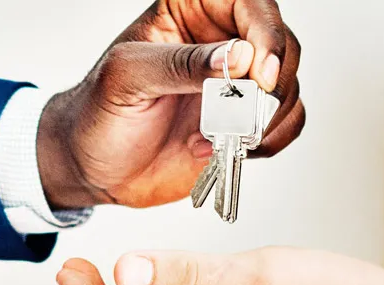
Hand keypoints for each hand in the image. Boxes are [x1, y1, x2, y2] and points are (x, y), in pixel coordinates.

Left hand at [36, 0, 303, 208]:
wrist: (95, 170)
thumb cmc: (98, 114)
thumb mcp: (127, 78)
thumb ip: (180, 64)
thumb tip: (236, 58)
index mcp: (190, 11)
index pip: (247, 2)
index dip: (264, 33)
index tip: (259, 72)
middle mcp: (220, 42)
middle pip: (280, 44)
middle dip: (272, 82)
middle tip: (242, 113)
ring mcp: (236, 83)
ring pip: (288, 86)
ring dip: (268, 117)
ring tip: (222, 135)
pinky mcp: (244, 121)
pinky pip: (286, 123)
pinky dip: (269, 140)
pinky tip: (227, 148)